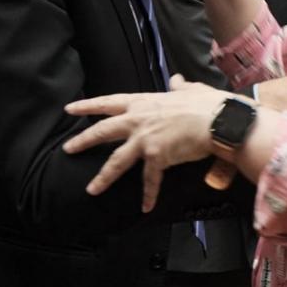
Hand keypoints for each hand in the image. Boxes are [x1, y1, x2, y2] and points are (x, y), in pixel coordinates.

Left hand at [63, 76, 223, 211]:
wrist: (218, 120)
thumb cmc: (207, 104)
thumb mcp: (190, 90)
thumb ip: (180, 86)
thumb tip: (177, 79)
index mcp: (144, 102)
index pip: (109, 102)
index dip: (89, 105)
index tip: (70, 108)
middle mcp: (138, 120)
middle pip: (103, 131)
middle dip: (83, 140)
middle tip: (68, 148)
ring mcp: (145, 139)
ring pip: (116, 160)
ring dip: (103, 176)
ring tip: (91, 189)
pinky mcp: (156, 156)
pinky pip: (149, 180)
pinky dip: (148, 195)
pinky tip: (145, 207)